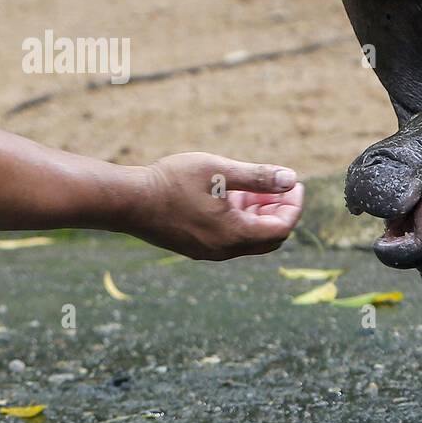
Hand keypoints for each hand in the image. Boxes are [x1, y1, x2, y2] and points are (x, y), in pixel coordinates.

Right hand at [129, 152, 303, 259]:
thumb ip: (258, 177)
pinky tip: (232, 194)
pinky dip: (240, 218)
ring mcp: (209, 251)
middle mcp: (225, 250)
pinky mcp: (196, 246)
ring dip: (259, 213)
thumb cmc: (172, 182)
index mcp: (235, 235)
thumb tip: (291, 179)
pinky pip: (230, 237)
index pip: (283, 227)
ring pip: (249, 237)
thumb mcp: (220, 171)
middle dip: (280, 211)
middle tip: (281, 186)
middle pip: (269, 237)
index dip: (294, 205)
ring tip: (257, 186)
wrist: (127, 200)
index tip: (294, 182)